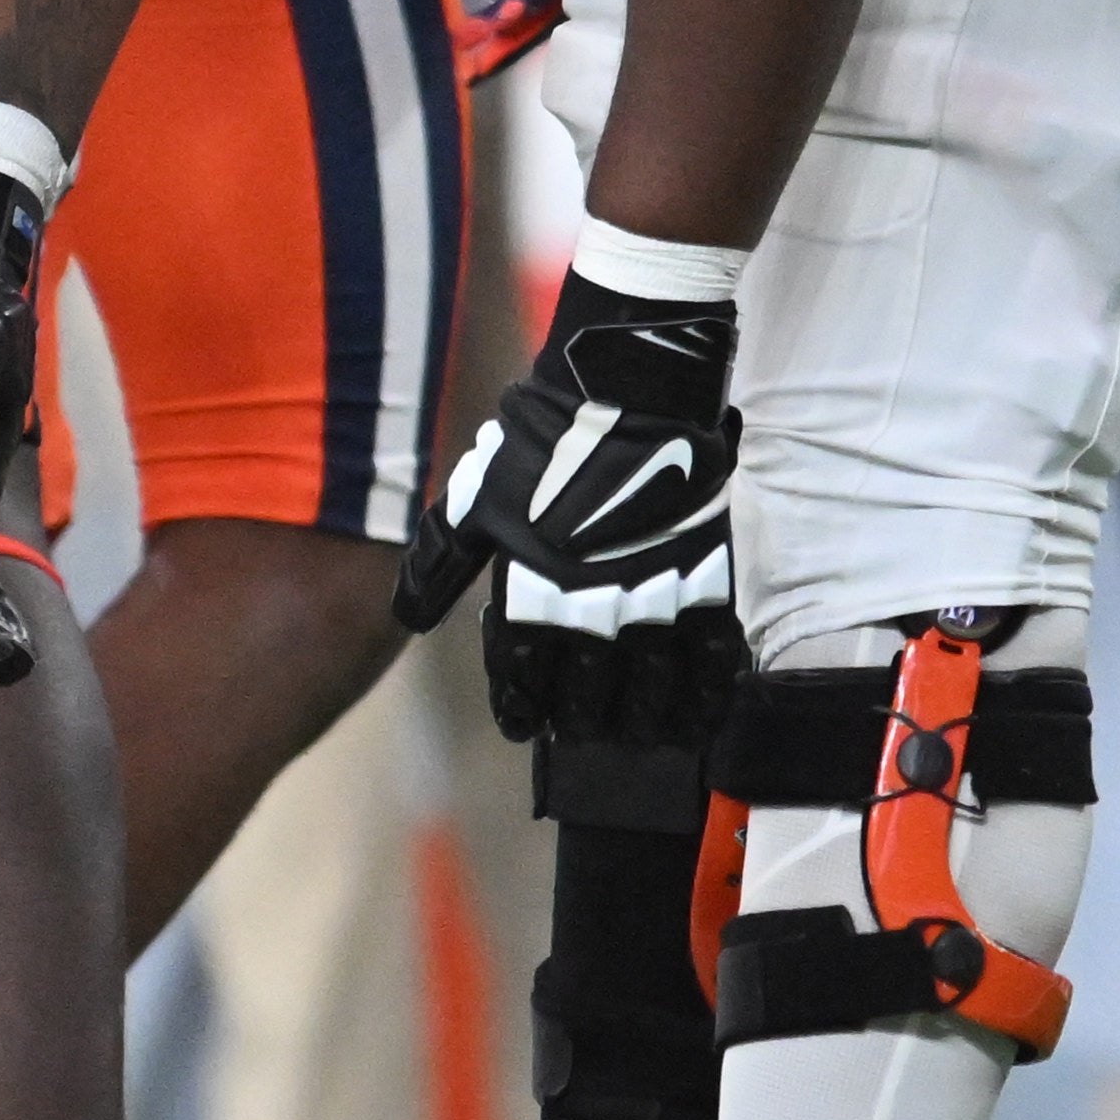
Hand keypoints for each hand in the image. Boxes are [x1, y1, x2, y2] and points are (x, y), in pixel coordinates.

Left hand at [394, 268, 744, 747]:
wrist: (625, 388)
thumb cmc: (541, 439)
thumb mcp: (475, 498)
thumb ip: (441, 562)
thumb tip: (407, 616)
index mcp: (532, 585)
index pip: (521, 669)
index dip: (520, 704)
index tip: (522, 726)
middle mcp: (592, 599)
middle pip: (588, 686)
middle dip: (582, 718)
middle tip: (582, 732)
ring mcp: (653, 589)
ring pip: (652, 680)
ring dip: (643, 715)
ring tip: (639, 732)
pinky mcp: (705, 570)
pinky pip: (712, 647)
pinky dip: (707, 688)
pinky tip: (701, 711)